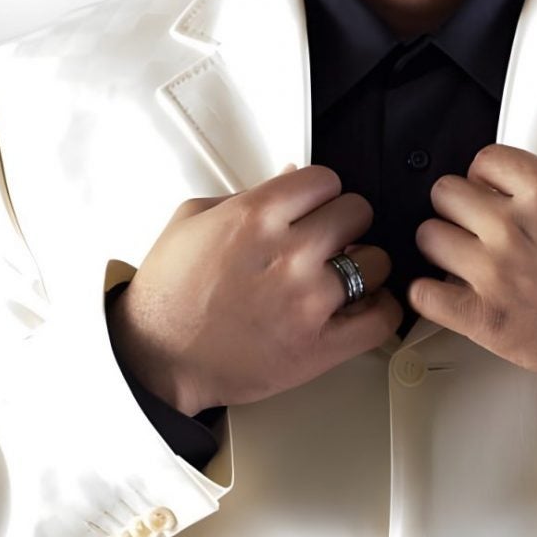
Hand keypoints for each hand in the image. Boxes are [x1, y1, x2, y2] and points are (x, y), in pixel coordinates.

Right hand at [108, 163, 403, 413]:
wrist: (155, 358)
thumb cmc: (169, 292)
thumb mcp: (195, 218)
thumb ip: (251, 194)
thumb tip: (294, 178)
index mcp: (257, 215)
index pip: (327, 179)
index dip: (322, 193)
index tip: (316, 207)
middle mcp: (289, 253)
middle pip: (358, 213)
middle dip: (344, 223)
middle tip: (329, 240)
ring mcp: (308, 301)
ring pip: (377, 261)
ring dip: (365, 265)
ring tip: (344, 276)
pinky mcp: (319, 347)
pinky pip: (381, 318)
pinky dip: (380, 309)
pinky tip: (362, 306)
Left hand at [409, 145, 536, 385]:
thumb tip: (512, 191)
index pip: (484, 159)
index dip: (485, 177)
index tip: (489, 191)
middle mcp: (512, 225)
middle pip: (446, 192)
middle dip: (458, 206)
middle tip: (472, 224)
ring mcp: (494, 271)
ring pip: (429, 236)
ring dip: (442, 245)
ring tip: (459, 258)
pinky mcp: (483, 316)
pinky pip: (424, 294)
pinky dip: (430, 294)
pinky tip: (447, 294)